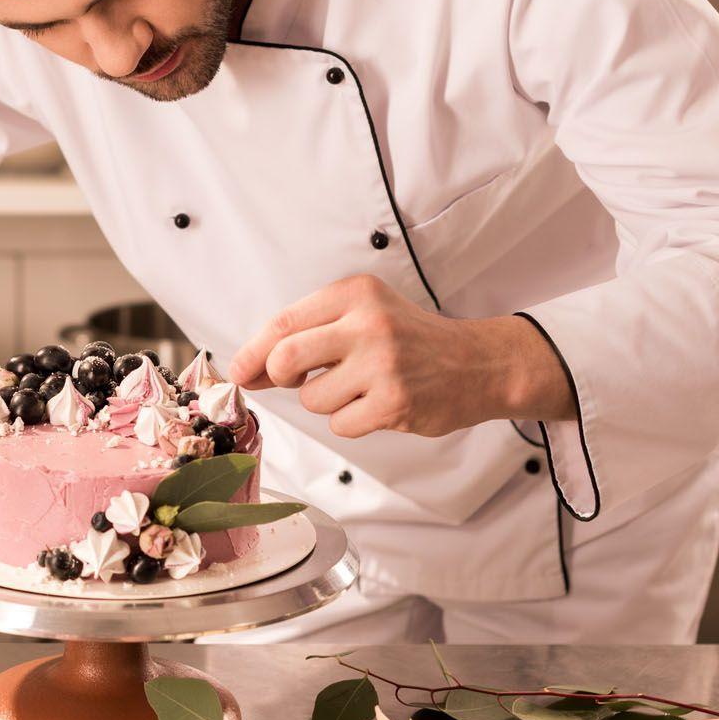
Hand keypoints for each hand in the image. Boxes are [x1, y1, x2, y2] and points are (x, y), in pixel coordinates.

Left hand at [226, 274, 573, 438]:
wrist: (478, 363)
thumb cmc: (411, 341)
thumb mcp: (365, 315)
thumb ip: (311, 334)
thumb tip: (250, 369)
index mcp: (356, 294)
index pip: (283, 322)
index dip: (253, 352)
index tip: (240, 371)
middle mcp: (368, 324)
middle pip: (286, 358)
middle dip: (278, 377)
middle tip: (294, 381)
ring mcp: (383, 364)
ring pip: (312, 398)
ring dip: (326, 402)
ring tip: (359, 389)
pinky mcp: (394, 403)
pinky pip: (341, 425)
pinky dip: (351, 422)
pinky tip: (377, 405)